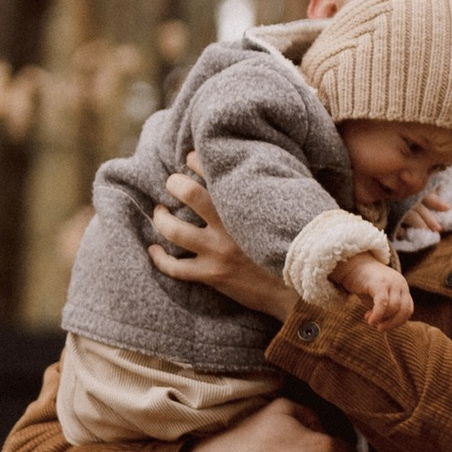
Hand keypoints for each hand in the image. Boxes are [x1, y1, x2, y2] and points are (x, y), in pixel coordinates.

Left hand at [147, 156, 290, 320]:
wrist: (297, 292)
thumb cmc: (294, 249)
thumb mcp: (291, 216)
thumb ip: (276, 195)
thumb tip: (270, 173)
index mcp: (247, 209)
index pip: (217, 175)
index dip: (198, 162)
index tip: (190, 159)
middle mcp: (228, 228)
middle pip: (189, 194)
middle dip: (174, 184)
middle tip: (172, 183)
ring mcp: (217, 253)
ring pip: (175, 231)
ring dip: (162, 218)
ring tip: (160, 212)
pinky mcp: (211, 275)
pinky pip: (175, 268)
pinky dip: (160, 258)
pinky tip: (154, 250)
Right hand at [337, 253, 413, 329]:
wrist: (352, 265)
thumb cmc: (365, 284)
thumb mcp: (379, 299)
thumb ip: (386, 310)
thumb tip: (385, 325)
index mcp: (403, 288)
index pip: (408, 310)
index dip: (397, 322)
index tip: (384, 325)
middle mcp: (401, 284)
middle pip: (404, 310)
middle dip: (392, 323)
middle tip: (379, 328)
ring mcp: (392, 282)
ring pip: (394, 308)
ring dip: (382, 319)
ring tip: (370, 320)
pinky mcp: (380, 283)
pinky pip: (383, 303)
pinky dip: (378, 315)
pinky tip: (370, 320)